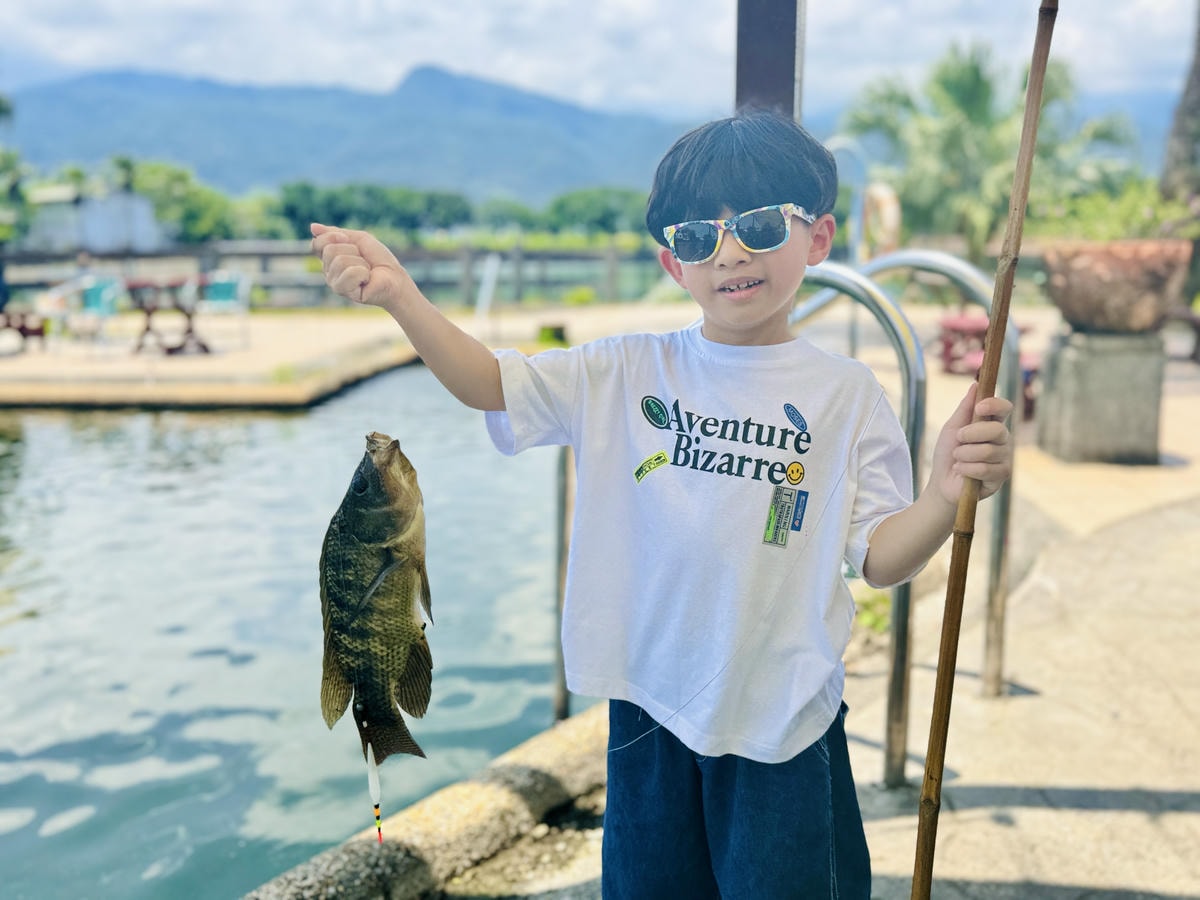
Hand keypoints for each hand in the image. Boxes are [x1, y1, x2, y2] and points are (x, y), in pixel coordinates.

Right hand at [310, 223, 416, 311]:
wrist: (394, 278)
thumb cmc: (378, 260)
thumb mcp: (358, 239)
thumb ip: (335, 233)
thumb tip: (312, 227)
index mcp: (330, 259)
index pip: (317, 243)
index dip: (334, 236)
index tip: (349, 240)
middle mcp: (328, 272)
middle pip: (330, 250)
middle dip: (352, 250)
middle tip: (364, 260)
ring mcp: (334, 283)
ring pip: (340, 260)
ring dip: (360, 262)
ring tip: (367, 271)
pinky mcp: (343, 291)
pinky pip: (349, 272)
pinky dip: (363, 272)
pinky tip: (367, 280)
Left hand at [929, 383, 1013, 503]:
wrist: (942, 482)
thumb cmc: (947, 453)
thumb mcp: (952, 428)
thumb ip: (964, 409)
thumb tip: (976, 385)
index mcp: (992, 424)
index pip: (1004, 408)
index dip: (995, 405)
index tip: (979, 407)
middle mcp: (1002, 440)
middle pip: (997, 429)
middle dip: (971, 434)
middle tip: (958, 440)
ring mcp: (1004, 458)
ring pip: (988, 451)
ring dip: (964, 455)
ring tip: (958, 459)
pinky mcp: (1001, 476)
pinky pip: (985, 469)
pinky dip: (966, 469)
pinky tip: (961, 471)